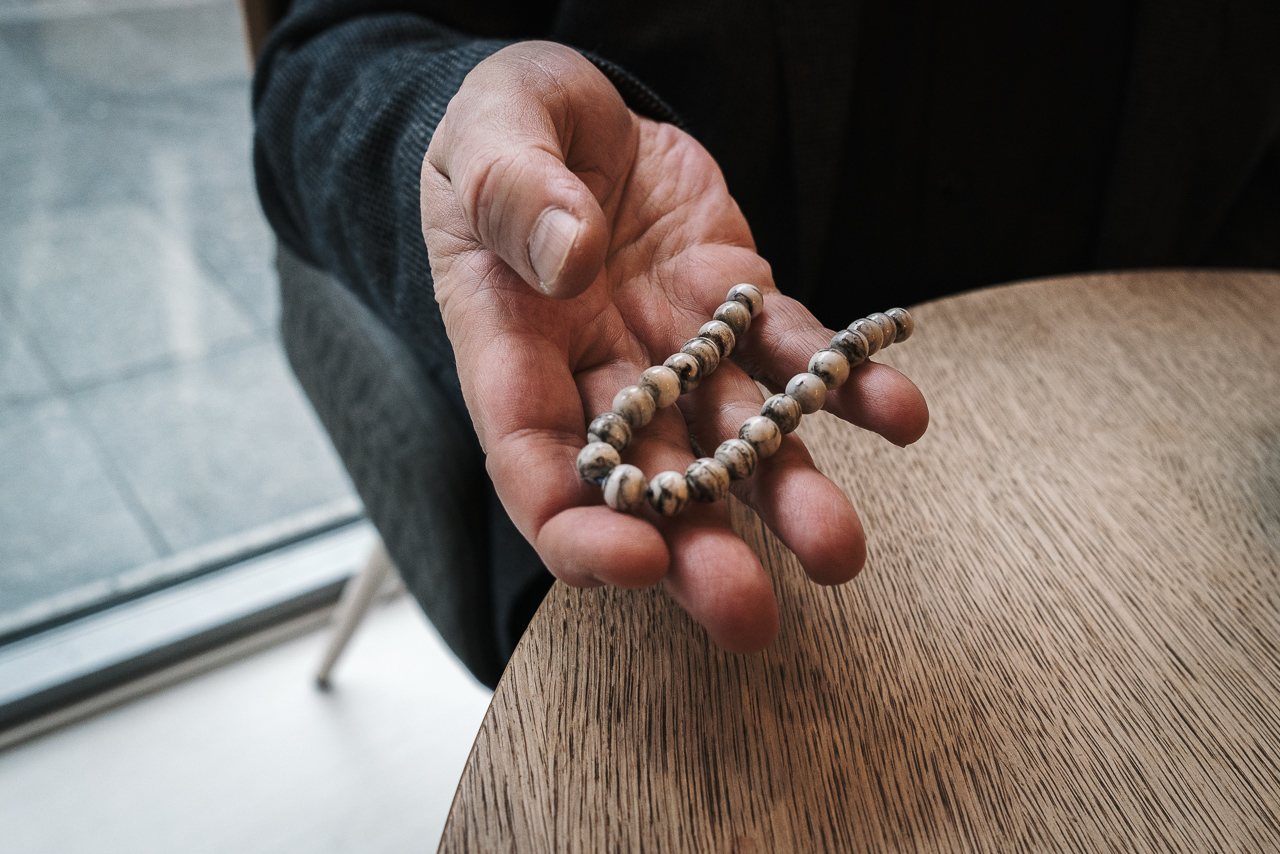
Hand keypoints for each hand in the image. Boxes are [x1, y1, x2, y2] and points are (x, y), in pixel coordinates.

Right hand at [421, 42, 927, 651]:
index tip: (635, 562)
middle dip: (698, 554)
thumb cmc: (502, 133)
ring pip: (735, 437)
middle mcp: (599, 375)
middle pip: (649, 483)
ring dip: (789, 493)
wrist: (574, 118)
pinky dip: (848, 383)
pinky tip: (900, 412)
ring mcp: (679, 348)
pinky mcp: (739, 305)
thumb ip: (513, 192)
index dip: (578, 529)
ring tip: (840, 549)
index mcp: (513, 354)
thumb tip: (569, 259)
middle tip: (751, 620)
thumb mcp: (488, 136)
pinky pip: (797, 350)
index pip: (535, 468)